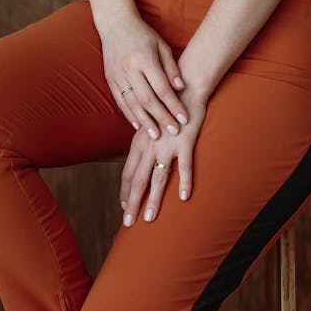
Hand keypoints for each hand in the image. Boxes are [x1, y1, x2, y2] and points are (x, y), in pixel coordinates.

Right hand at [101, 13, 188, 138]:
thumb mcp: (162, 46)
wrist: (115, 24)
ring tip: (156, 135)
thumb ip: (171, 67)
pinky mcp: (109, 79)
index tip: (184, 118)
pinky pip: (120, 101)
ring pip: (132, 103)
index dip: (174, 105)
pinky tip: (138, 125)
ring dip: (145, 121)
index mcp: (144, 58)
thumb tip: (181, 88)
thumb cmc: (143, 34)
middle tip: (174, 131)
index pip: (162, 88)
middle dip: (162, 117)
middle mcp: (129, 68)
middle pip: (147, 99)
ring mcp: (117, 74)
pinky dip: (129, 114)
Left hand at [119, 89, 206, 226]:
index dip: (124, 191)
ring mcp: (167, 144)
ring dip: (153, 200)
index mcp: (140, 141)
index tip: (123, 207)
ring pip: (157, 177)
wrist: (187, 86)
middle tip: (127, 223)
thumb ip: (145, 142)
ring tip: (149, 218)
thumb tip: (141, 159)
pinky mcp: (184, 142)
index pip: (127, 171)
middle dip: (132, 203)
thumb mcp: (152, 123)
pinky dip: (184, 182)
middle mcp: (150, 145)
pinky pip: (184, 166)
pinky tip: (184, 197)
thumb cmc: (170, 106)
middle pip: (137, 179)